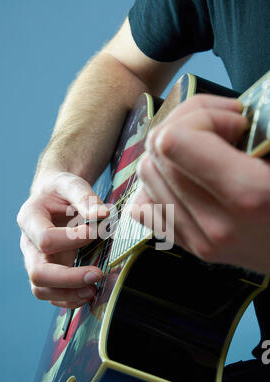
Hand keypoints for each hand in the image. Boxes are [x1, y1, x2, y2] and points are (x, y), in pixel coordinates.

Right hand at [17, 171, 108, 307]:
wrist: (54, 199)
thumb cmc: (62, 191)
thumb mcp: (71, 184)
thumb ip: (85, 197)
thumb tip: (102, 214)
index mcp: (29, 219)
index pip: (45, 239)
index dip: (73, 239)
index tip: (99, 231)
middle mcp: (27, 244)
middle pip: (37, 272)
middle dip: (68, 278)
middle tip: (97, 274)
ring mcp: (34, 261)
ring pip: (41, 289)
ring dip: (68, 294)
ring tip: (93, 290)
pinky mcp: (46, 272)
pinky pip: (50, 295)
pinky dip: (68, 299)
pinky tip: (88, 293)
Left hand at [131, 94, 269, 273]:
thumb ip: (259, 132)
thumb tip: (222, 114)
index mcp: (248, 196)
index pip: (172, 141)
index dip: (202, 116)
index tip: (234, 122)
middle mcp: (216, 223)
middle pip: (157, 152)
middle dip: (187, 127)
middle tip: (224, 132)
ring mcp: (199, 240)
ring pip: (146, 175)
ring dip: (170, 153)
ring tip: (207, 153)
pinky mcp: (190, 248)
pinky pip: (143, 207)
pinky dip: (157, 187)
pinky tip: (185, 180)